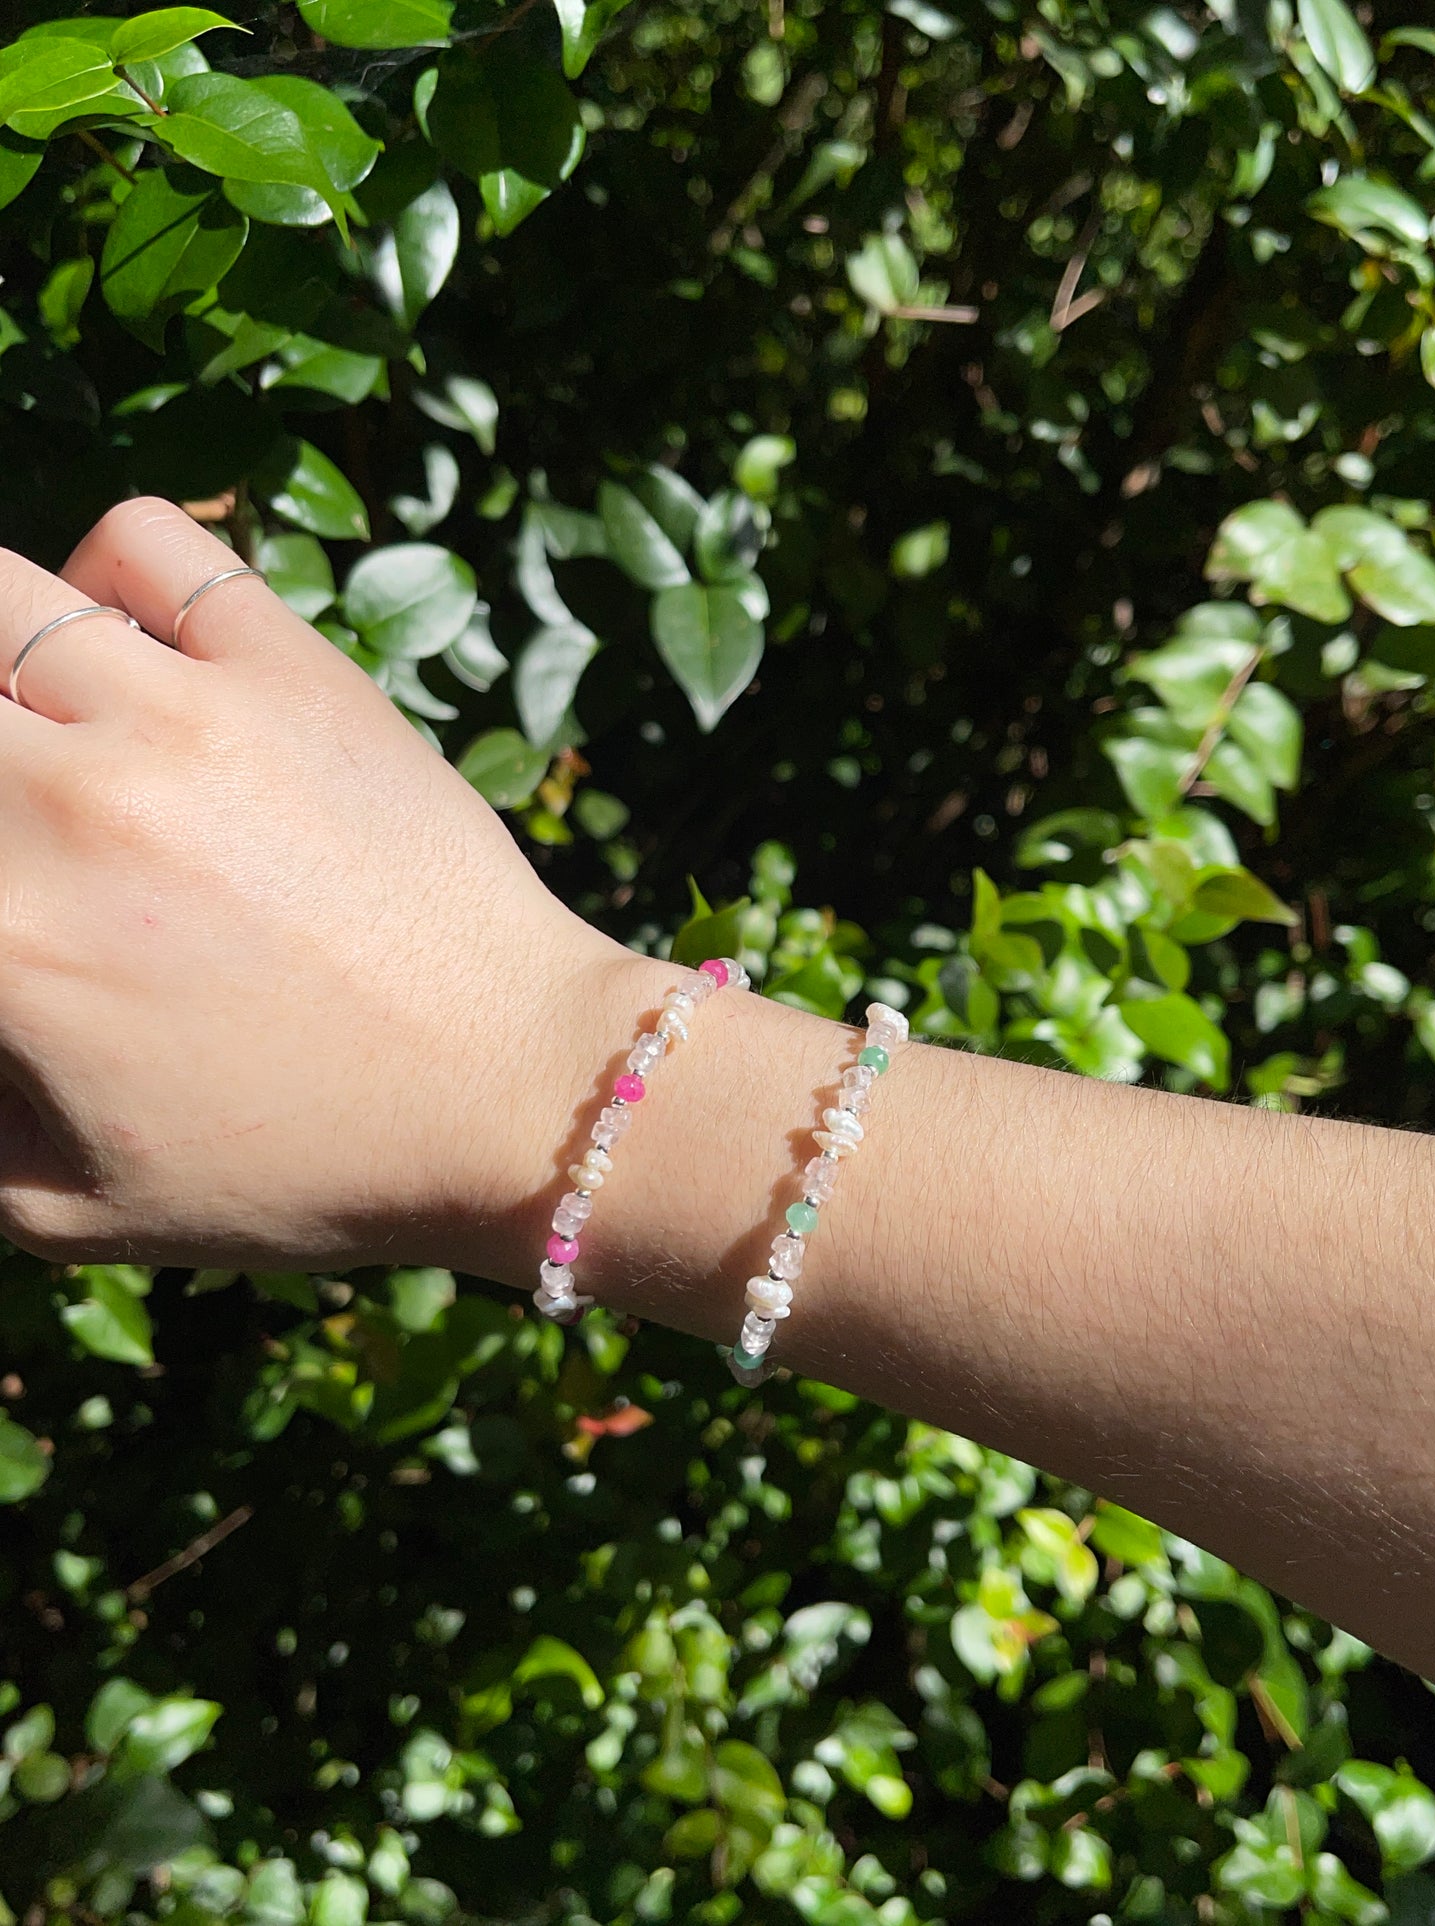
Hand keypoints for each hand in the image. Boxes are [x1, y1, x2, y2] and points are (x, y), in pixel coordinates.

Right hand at [0, 498, 618, 1271]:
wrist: (516, 1096)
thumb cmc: (308, 1169)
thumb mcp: (71, 1209)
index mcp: (1, 940)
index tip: (9, 888)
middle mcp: (71, 803)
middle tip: (22, 818)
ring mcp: (187, 715)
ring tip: (43, 727)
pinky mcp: (291, 667)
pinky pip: (144, 543)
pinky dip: (104, 575)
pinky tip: (128, 654)